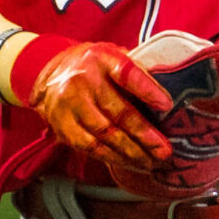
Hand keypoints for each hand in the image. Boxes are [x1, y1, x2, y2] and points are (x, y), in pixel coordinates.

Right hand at [29, 40, 175, 171]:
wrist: (50, 71)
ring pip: (104, 135)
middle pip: (118, 111)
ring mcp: (69, 104)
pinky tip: (129, 162)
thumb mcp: (113, 56)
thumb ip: (136, 71)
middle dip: (145, 135)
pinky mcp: (61, 125)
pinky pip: (90, 147)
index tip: (167, 105)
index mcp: (101, 58)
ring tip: (150, 162)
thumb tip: (166, 101)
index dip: (148, 90)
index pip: (127, 73)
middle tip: (164, 151)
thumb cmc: (93, 66)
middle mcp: (82, 80)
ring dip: (131, 152)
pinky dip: (112, 157)